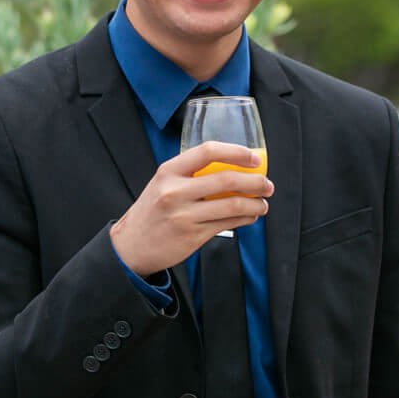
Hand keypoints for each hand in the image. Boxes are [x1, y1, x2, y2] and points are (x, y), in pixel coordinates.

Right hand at [110, 141, 272, 276]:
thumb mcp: (162, 184)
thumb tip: (232, 168)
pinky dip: (245, 219)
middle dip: (255, 181)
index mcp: (168, 171)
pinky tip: (250, 216)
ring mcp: (184, 215)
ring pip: (232, 205)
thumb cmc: (152, 211)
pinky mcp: (192, 236)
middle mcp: (175, 191)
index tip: (254, 158)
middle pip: (226, 179)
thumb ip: (190, 174)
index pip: (207, 151)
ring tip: (263, 204)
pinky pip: (227, 224)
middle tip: (267, 184)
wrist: (131, 246)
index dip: (236, 152)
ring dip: (255, 204)